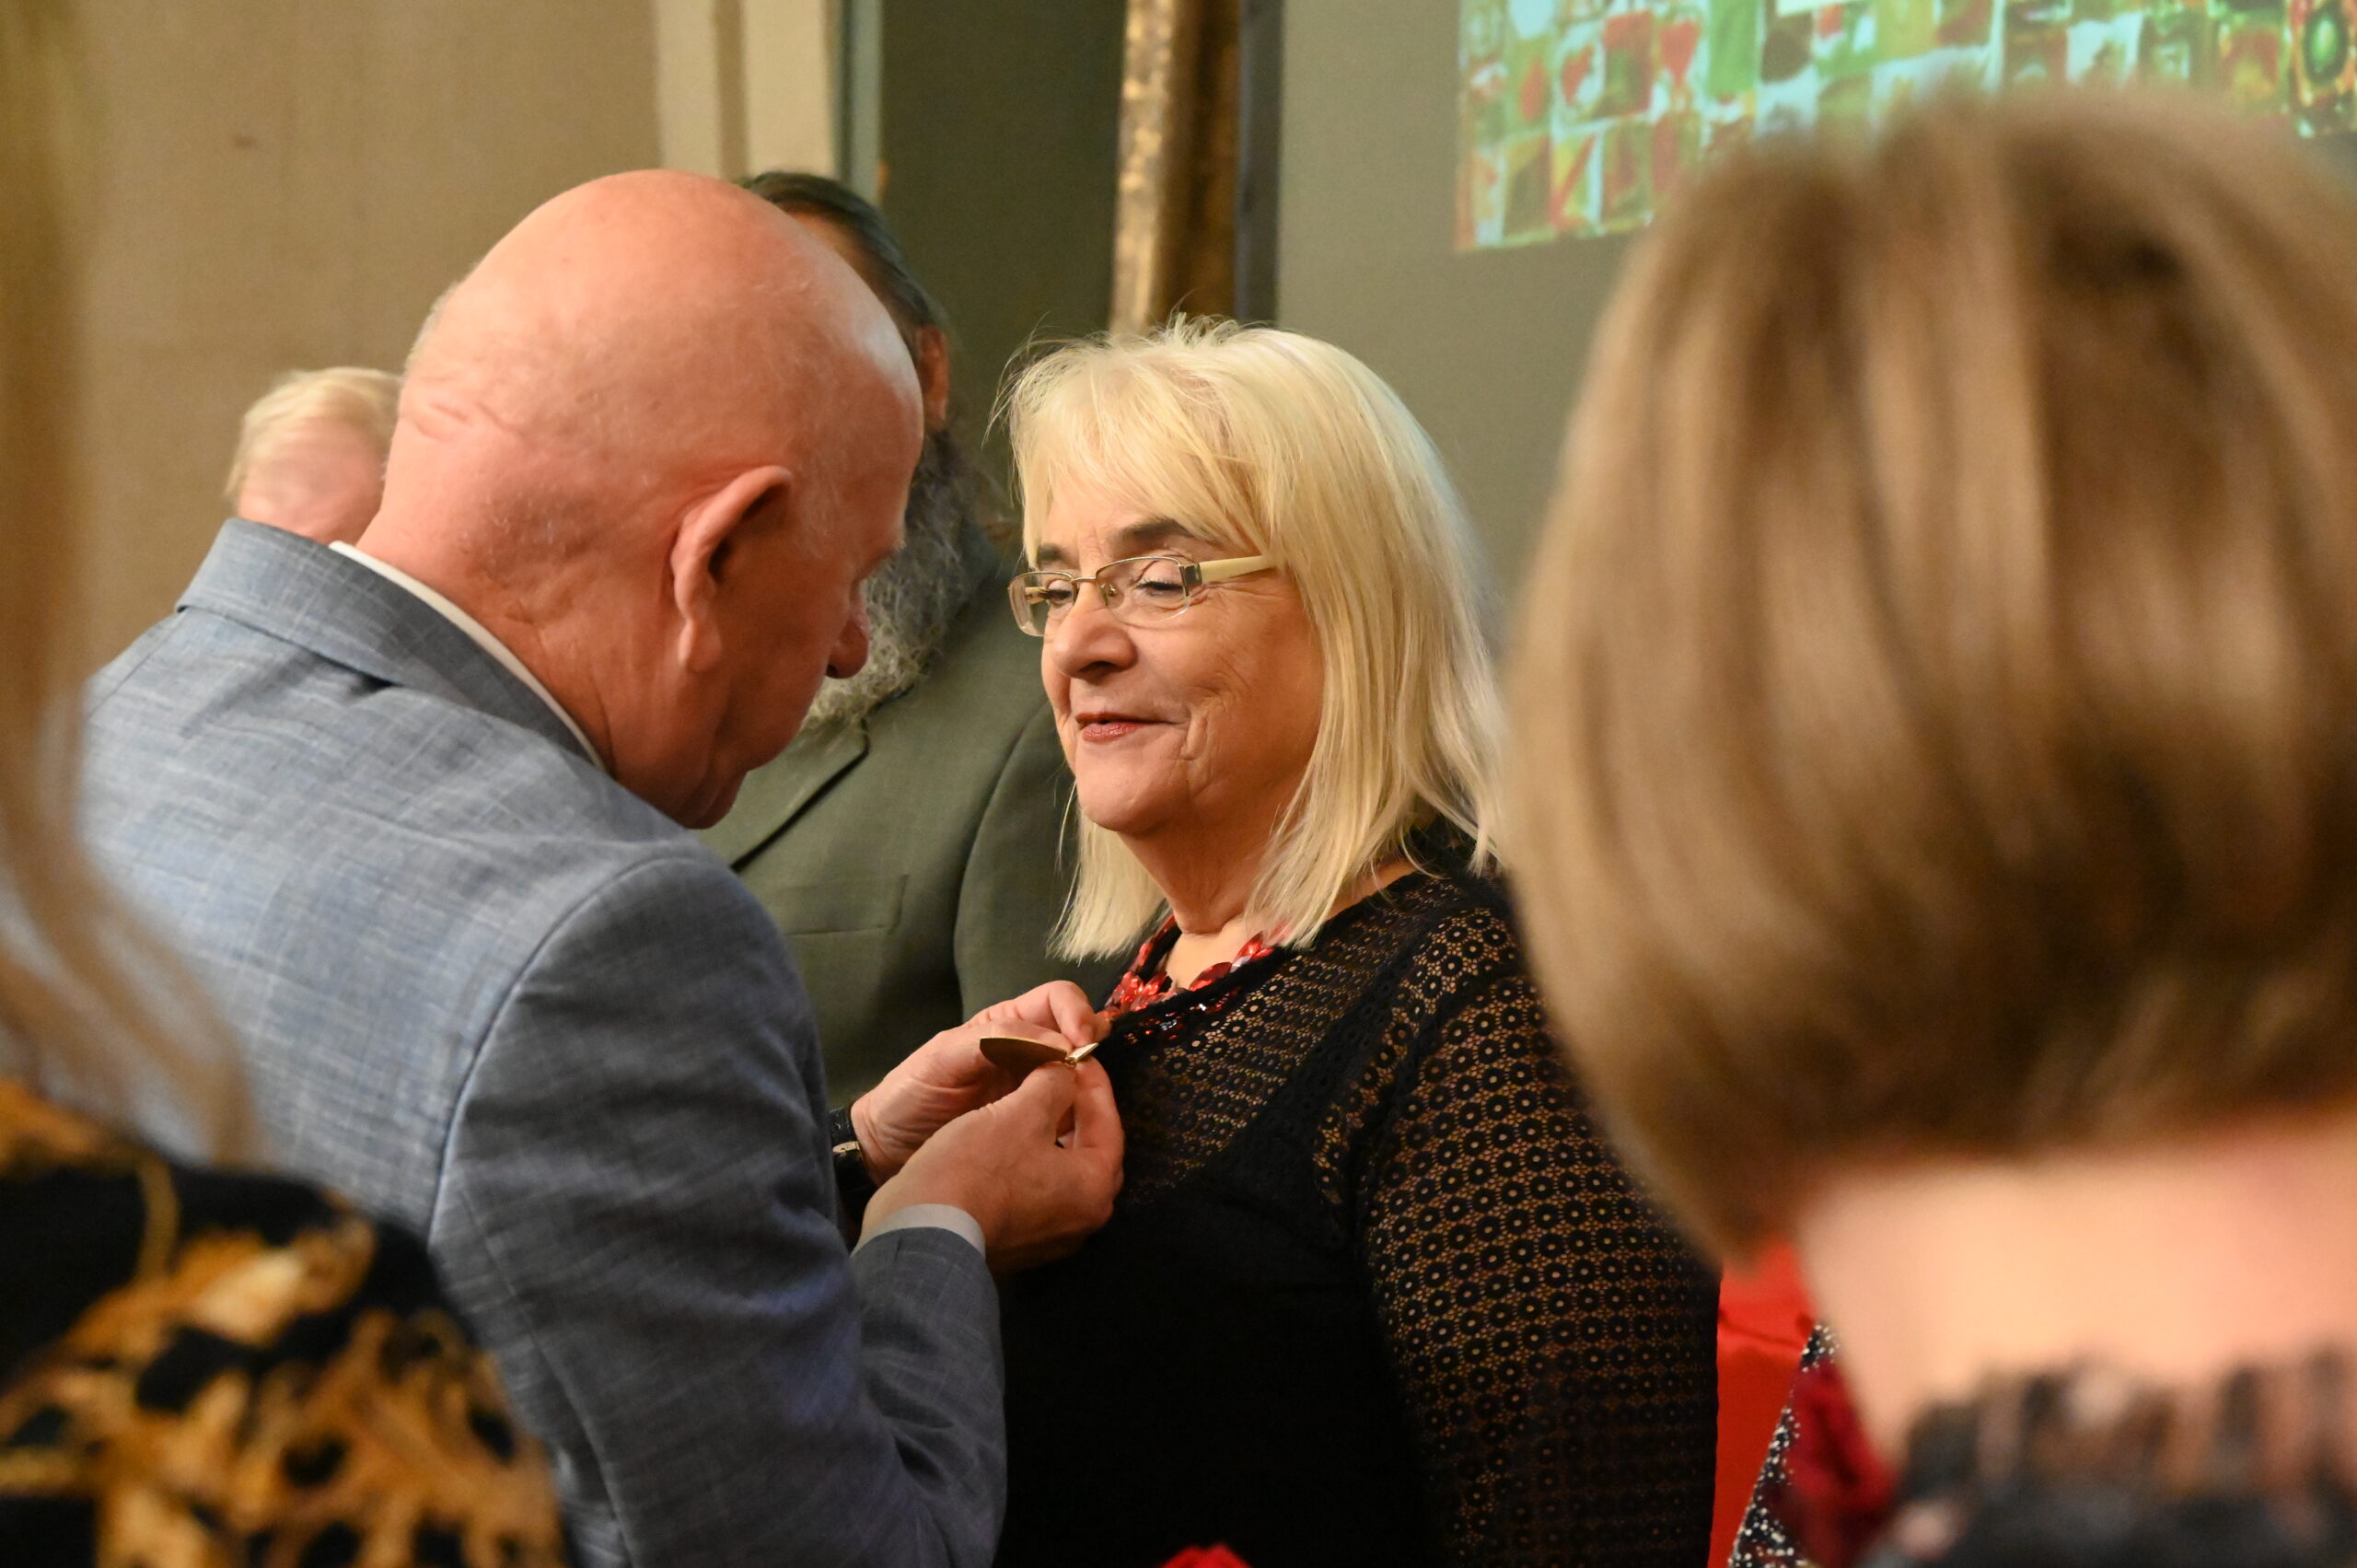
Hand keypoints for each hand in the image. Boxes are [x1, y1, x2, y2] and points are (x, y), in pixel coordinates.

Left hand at [850, 981, 1106, 1178]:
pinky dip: (1083, 1118)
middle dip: (1092, 1046)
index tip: (1081, 1044)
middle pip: (1080, 1034)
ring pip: (1081, 1075)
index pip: (1059, 1000)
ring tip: (1084, 1105)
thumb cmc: (910, 1094)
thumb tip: (1059, 1044)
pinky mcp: (1037, 1128)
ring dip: (1092, 1084)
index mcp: (1007, 1024)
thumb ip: (994, 1040)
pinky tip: (1078, 1131)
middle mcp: (1029, 1052)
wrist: (887, 1150)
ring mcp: (1034, 1091)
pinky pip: (1071, 1115)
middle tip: (1087, 1076)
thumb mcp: (943, 1057)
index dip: (1077, 1013)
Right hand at [864, 1058, 1123, 1272]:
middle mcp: (1083, 1220)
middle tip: (1062, 1078)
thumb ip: (1053, 1083)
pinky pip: (1038, 1193)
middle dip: (1078, 1112)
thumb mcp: (1020, 1111)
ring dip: (1055, 1137)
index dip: (1093, 1083)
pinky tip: (1012, 1142)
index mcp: (1094, 1188)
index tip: (1078, 1056)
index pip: (1109, 1123)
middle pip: (1091, 1152)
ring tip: (1035, 1104)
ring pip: (1064, 1173)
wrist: (924, 1232)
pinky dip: (1033, 1164)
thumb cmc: (979, 1167)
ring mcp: (1051, 1238)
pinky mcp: (1020, 1244)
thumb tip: (1066, 1070)